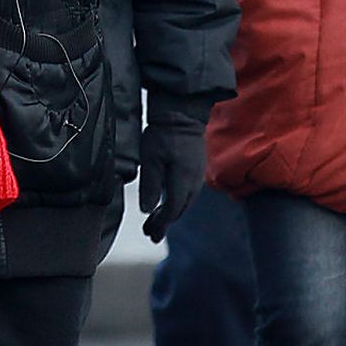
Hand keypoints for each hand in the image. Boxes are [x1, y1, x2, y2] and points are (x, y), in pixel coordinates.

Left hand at [138, 114, 207, 242]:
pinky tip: (167, 202)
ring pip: (185, 202)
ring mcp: (198, 175)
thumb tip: (147, 210)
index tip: (149, 232)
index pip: (172, 210)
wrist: (182, 112)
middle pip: (180, 209)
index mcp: (183, 180)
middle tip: (150, 233)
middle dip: (165, 223)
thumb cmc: (164, 132)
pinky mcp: (197, 168)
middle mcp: (194, 181)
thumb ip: (150, 185)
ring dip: (171, 213)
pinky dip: (177, 201)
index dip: (160, 223)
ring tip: (156, 222)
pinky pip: (188, 192)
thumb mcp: (150, 158)